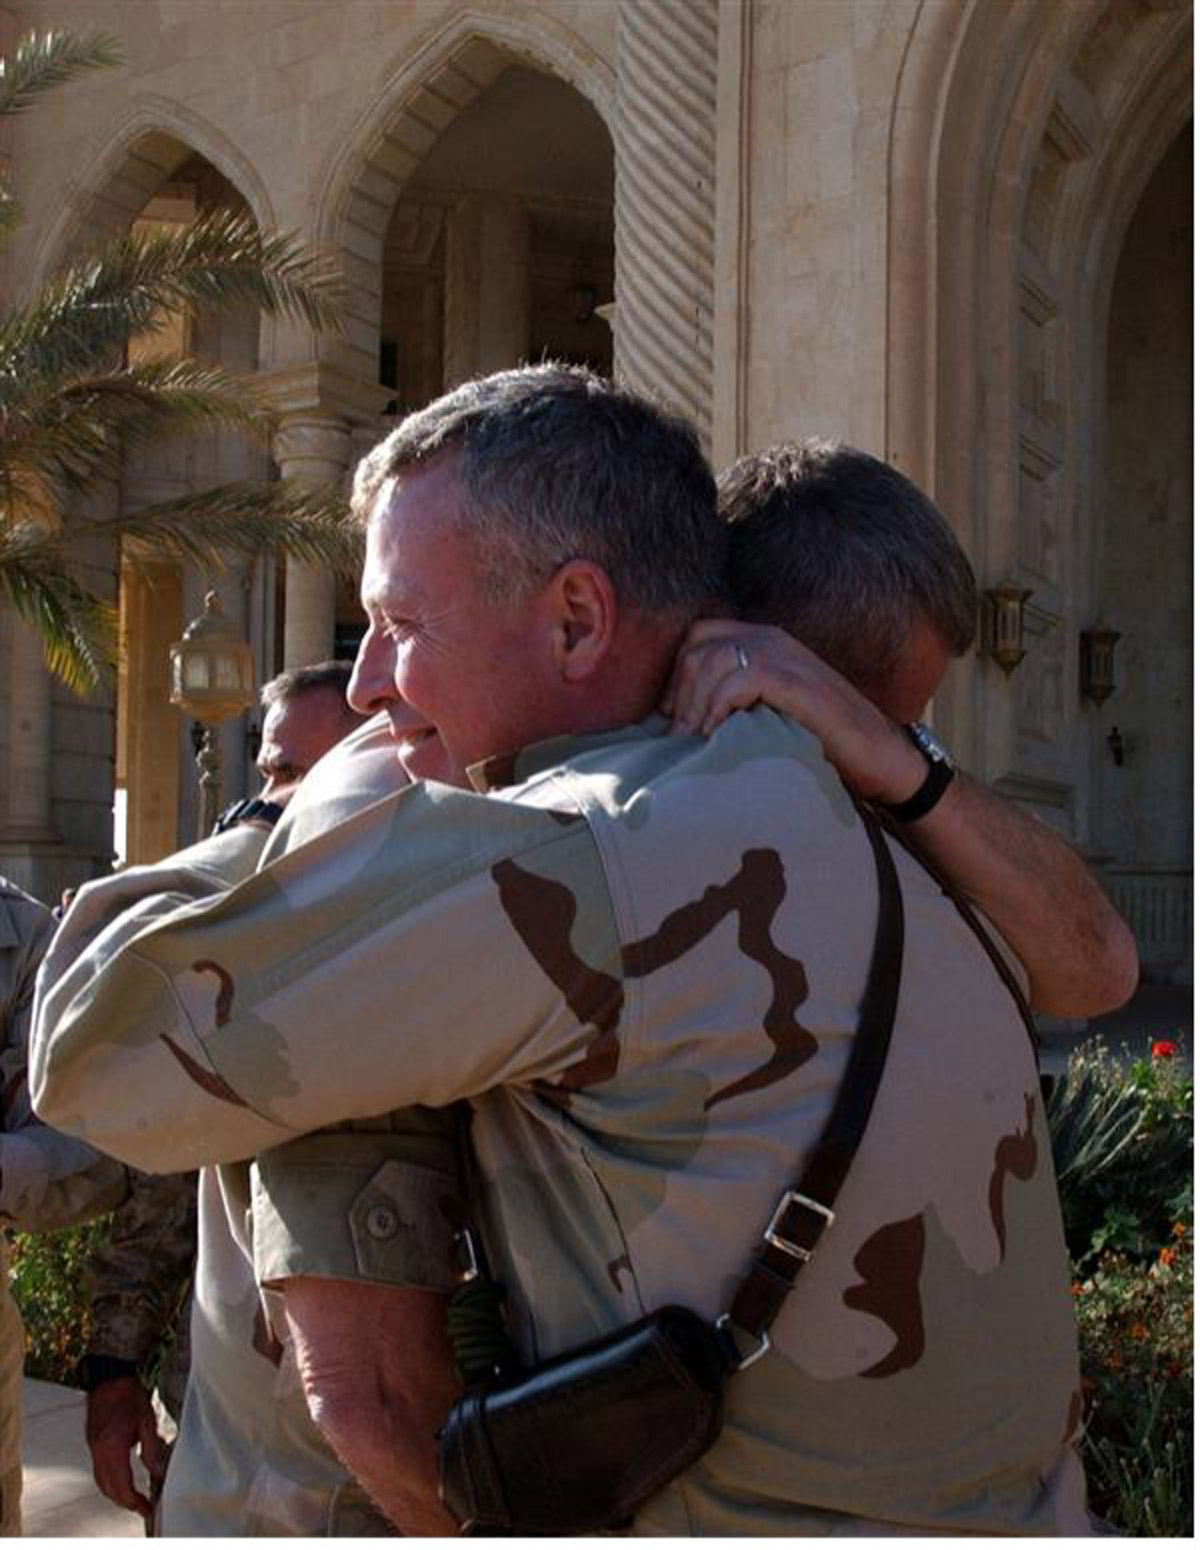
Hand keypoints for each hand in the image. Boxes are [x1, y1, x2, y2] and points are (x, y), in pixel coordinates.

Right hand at [85, 1375, 168, 1519]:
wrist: (108, 1378)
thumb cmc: (129, 1394)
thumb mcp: (147, 1419)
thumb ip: (152, 1448)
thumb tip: (159, 1472)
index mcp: (112, 1447)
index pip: (122, 1485)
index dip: (134, 1501)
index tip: (147, 1508)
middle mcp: (99, 1451)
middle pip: (109, 1489)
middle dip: (125, 1503)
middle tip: (143, 1508)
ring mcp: (93, 1448)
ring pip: (101, 1483)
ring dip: (116, 1495)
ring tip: (134, 1499)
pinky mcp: (93, 1444)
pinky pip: (99, 1472)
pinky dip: (110, 1483)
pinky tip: (122, 1481)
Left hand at [662, 619, 926, 804]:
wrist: (884, 759)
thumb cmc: (823, 744)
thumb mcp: (768, 714)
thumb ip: (734, 703)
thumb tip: (678, 726)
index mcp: (765, 642)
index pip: (699, 636)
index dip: (676, 675)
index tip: (671, 718)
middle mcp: (774, 640)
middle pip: (700, 646)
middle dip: (679, 693)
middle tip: (678, 738)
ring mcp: (789, 658)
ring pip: (715, 659)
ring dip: (695, 703)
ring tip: (693, 742)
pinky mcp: (801, 683)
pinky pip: (743, 679)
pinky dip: (720, 708)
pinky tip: (716, 737)